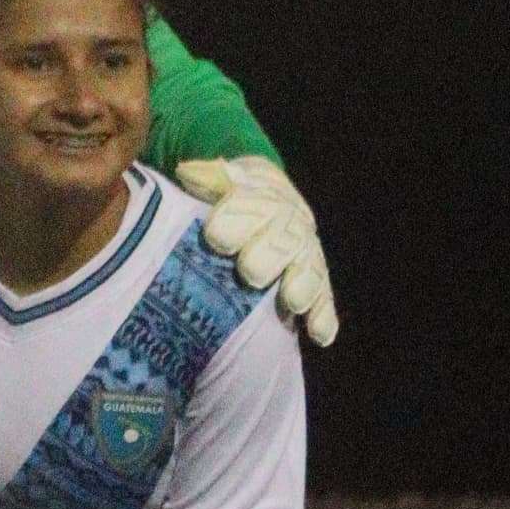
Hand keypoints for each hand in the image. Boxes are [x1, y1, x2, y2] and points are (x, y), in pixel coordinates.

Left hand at [175, 157, 336, 345]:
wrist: (270, 196)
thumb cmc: (230, 196)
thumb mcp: (219, 180)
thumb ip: (205, 179)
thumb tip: (187, 172)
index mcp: (262, 199)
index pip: (251, 204)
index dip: (236, 218)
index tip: (215, 235)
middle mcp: (289, 225)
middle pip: (283, 239)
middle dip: (268, 255)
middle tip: (251, 272)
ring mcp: (304, 253)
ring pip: (308, 268)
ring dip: (301, 286)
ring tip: (293, 302)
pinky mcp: (315, 280)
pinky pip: (323, 298)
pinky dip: (323, 317)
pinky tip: (321, 336)